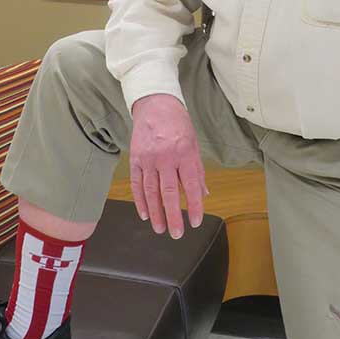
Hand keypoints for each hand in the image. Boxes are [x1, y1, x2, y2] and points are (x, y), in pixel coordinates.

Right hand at [129, 93, 207, 238]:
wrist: (155, 104)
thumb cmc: (178, 124)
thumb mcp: (194, 144)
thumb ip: (197, 171)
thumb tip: (203, 194)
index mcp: (184, 153)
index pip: (190, 185)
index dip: (194, 206)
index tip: (195, 222)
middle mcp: (166, 157)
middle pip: (168, 192)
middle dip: (173, 216)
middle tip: (177, 234)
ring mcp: (148, 158)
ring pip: (151, 191)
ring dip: (155, 213)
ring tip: (160, 228)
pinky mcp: (135, 158)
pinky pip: (136, 183)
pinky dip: (140, 200)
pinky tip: (145, 214)